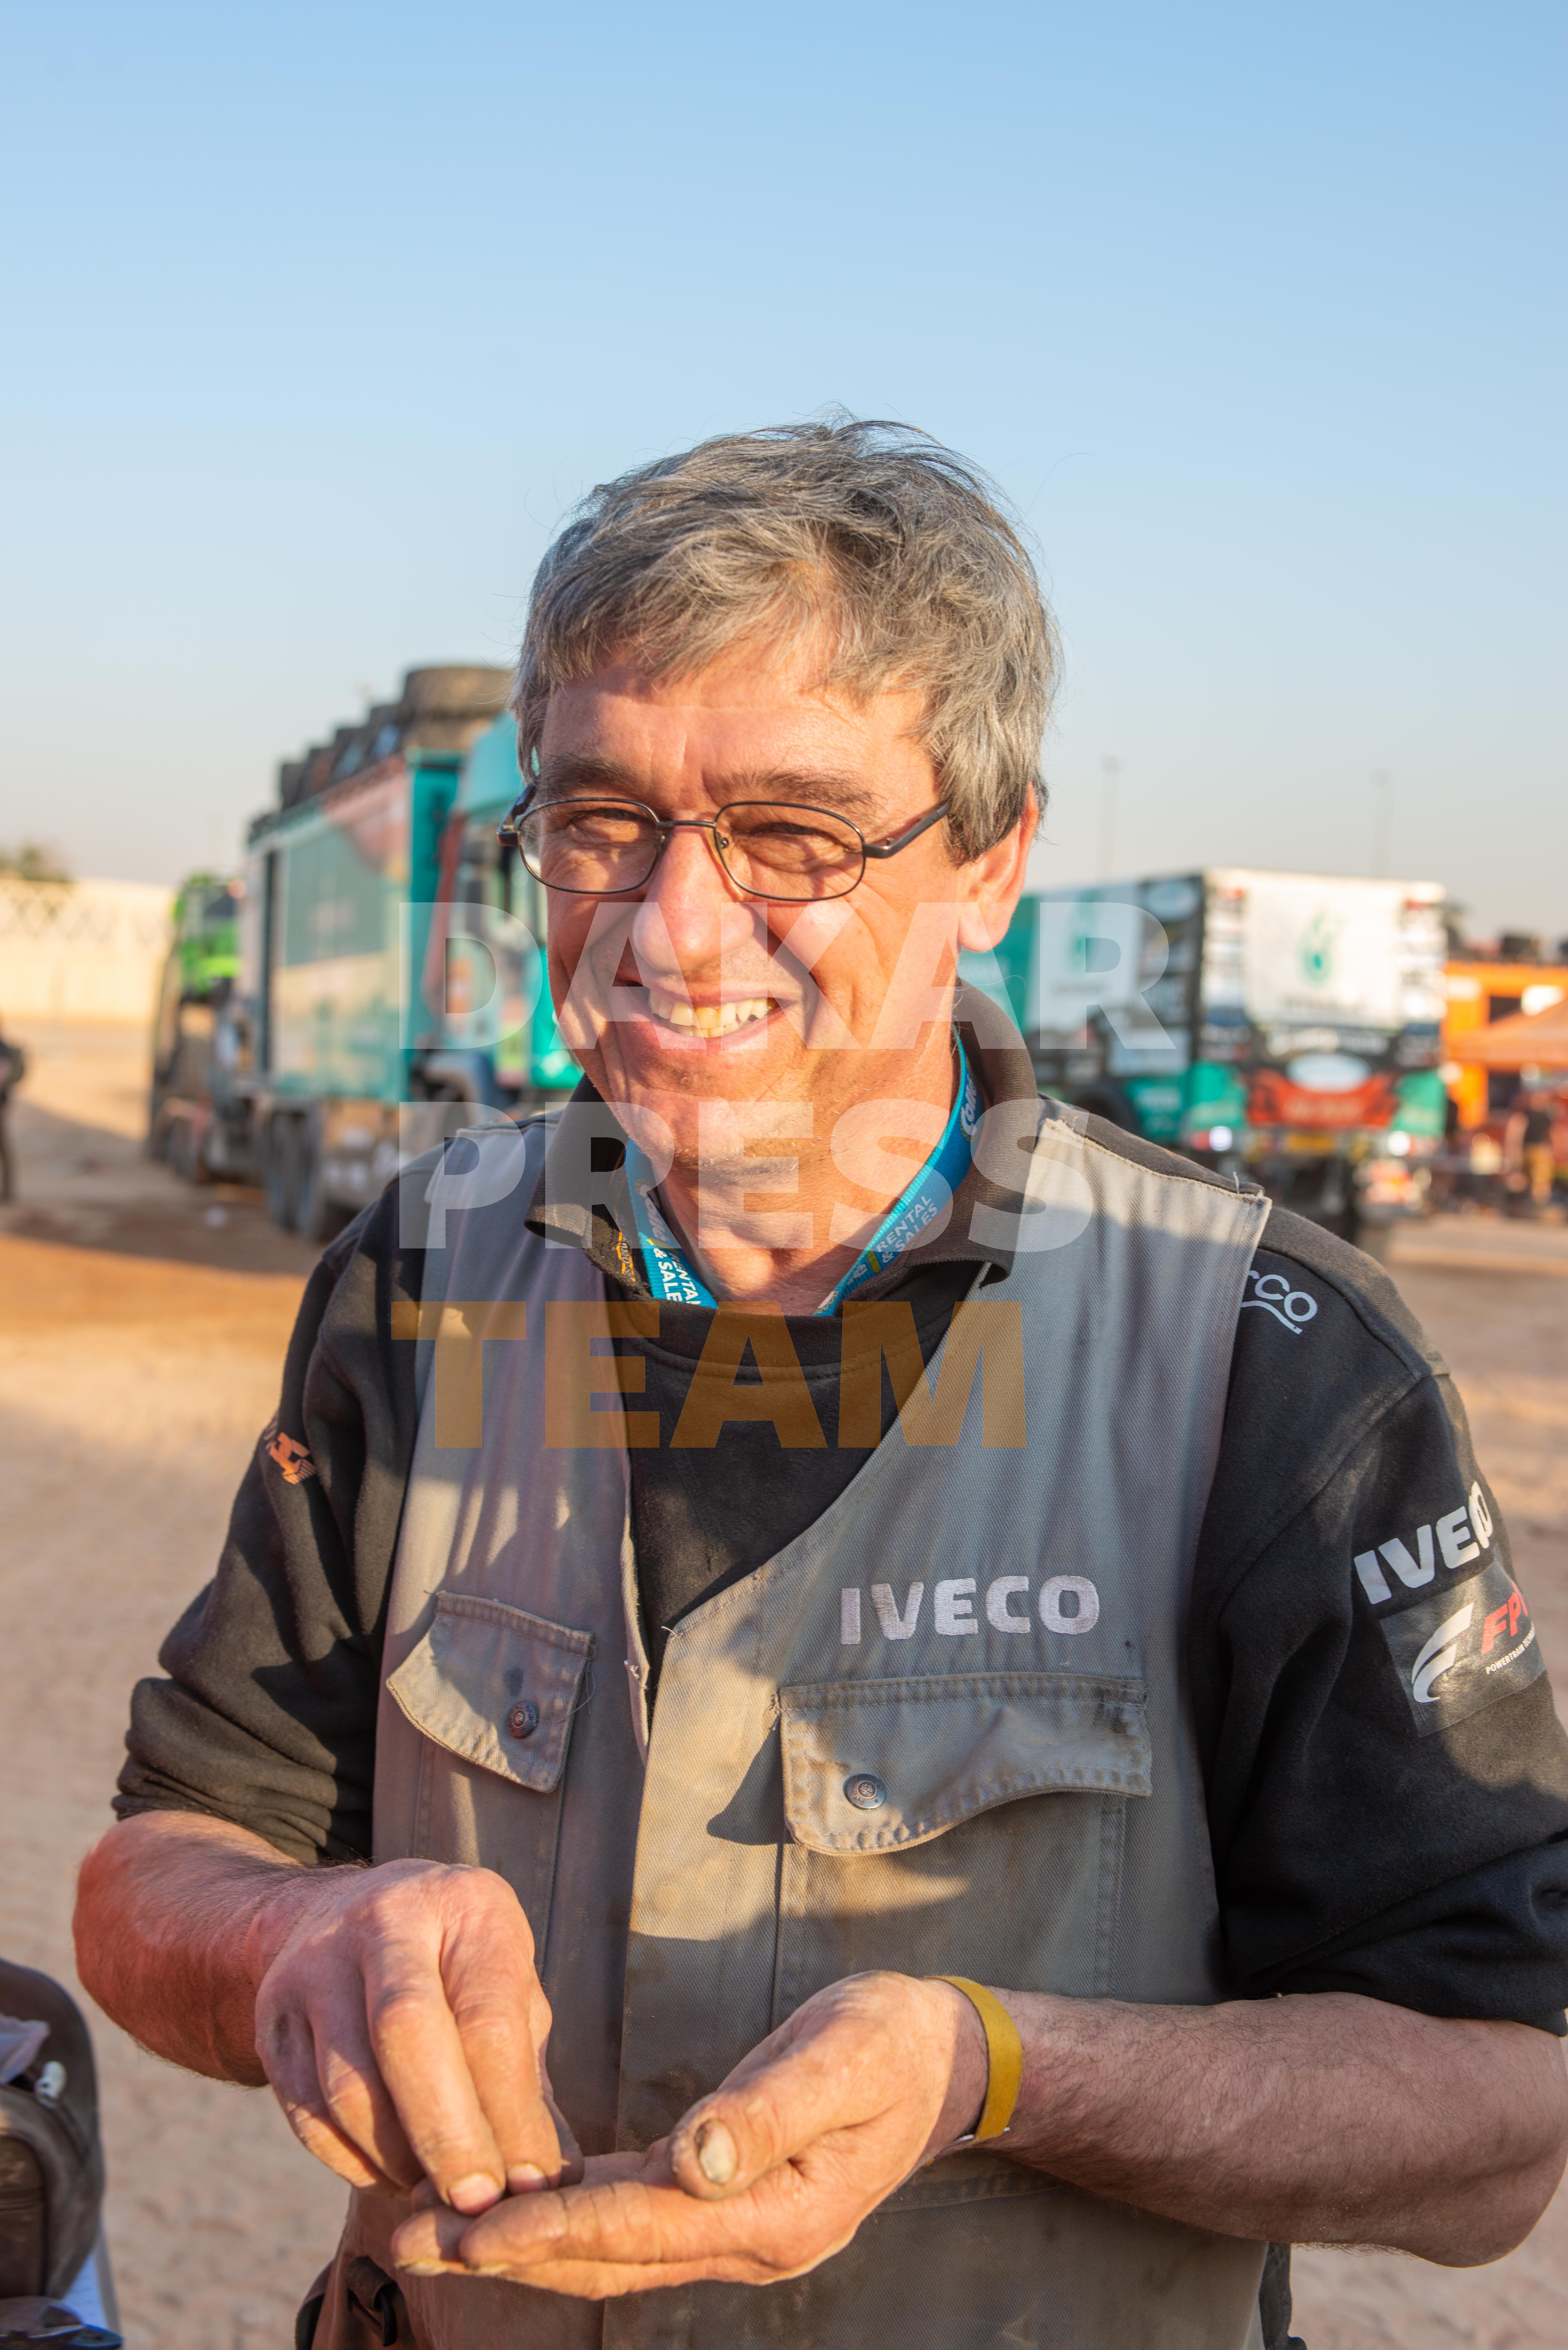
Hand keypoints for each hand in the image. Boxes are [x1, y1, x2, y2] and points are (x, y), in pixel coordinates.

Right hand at [252, 1857, 578, 2215]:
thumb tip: (547, 2180)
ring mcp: (316, 1965)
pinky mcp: (272, 2018)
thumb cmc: (457, 1970)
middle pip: (407, 2034)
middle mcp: (385, 1921)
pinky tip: (393, 2176)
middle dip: (447, 2136)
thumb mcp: (508, 1992)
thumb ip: (527, 2080)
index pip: (488, 2019)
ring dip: (398, 2161)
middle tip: (478, 2202)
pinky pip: (308, 2115)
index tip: (530, 2181)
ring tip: (438, 2194)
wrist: (350, 1917)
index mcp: (467, 1907)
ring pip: (348, 2086)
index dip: (509, 2113)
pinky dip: (353, 2163)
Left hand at [388, 1971, 987, 2296]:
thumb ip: (770, 2112)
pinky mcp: (718, 2194)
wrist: (942, 2058)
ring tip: (424, 2228)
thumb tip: (696, 2157)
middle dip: (504, 2254)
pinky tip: (507, 2203)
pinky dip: (561, 2216)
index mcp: (774, 2215)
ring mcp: (731, 2224)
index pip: (638, 2230)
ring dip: (518, 2241)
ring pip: (606, 2247)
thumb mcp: (845, 2060)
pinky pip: (626, 2217)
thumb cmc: (894, 2044)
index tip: (470, 2230)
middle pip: (605, 2260)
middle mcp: (745, 2238)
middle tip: (404, 2238)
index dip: (552, 2231)